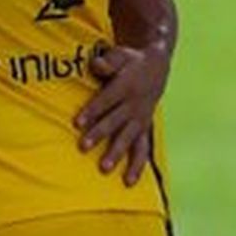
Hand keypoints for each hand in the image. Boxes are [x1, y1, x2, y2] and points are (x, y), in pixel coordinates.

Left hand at [76, 43, 171, 185]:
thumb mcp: (121, 54)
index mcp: (126, 86)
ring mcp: (141, 119)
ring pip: (128, 138)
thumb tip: (96, 64)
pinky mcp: (145, 128)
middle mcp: (135, 105)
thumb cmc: (131, 61)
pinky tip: (128, 181)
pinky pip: (142, 149)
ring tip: (104, 169)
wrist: (158, 67)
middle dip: (99, 134)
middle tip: (82, 147)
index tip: (77, 123)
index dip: (92, 111)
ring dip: (116, 153)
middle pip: (114, 121)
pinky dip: (137, 165)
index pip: (106, 100)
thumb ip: (108, 61)